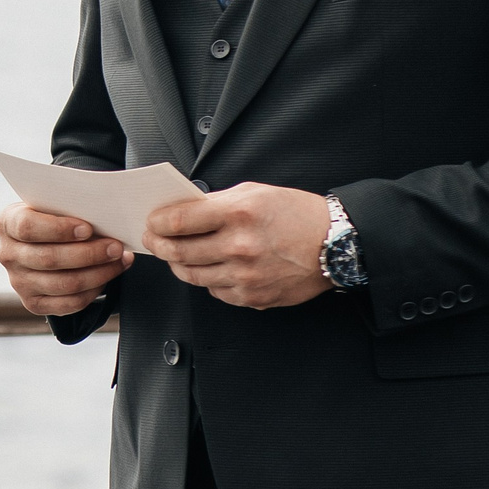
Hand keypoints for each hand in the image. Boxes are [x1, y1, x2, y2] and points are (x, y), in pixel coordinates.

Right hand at [0, 204, 132, 316]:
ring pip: (64, 284)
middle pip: (49, 259)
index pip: (28, 228)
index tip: (88, 228)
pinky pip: (69, 303)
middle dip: (89, 254)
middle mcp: (8, 255)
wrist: (41, 242)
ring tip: (119, 261)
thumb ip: (67, 209)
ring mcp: (19, 282)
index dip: (59, 229)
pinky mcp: (33, 303)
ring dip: (98, 273)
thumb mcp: (50, 206)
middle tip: (115, 247)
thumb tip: (104, 217)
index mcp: (7, 224)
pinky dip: (93, 291)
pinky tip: (107, 277)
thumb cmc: (52, 219)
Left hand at [143, 182, 331, 308]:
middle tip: (154, 240)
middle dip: (159, 246)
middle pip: (180, 252)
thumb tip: (184, 210)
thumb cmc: (297, 214)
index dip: (158, 223)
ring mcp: (246, 276)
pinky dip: (208, 280)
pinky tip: (210, 268)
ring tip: (175, 255)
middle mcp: (240, 247)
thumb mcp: (255, 193)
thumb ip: (217, 202)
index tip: (152, 222)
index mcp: (239, 214)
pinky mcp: (253, 296)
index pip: (180, 221)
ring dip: (178, 265)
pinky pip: (216, 291)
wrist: (336, 244)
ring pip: (193, 276)